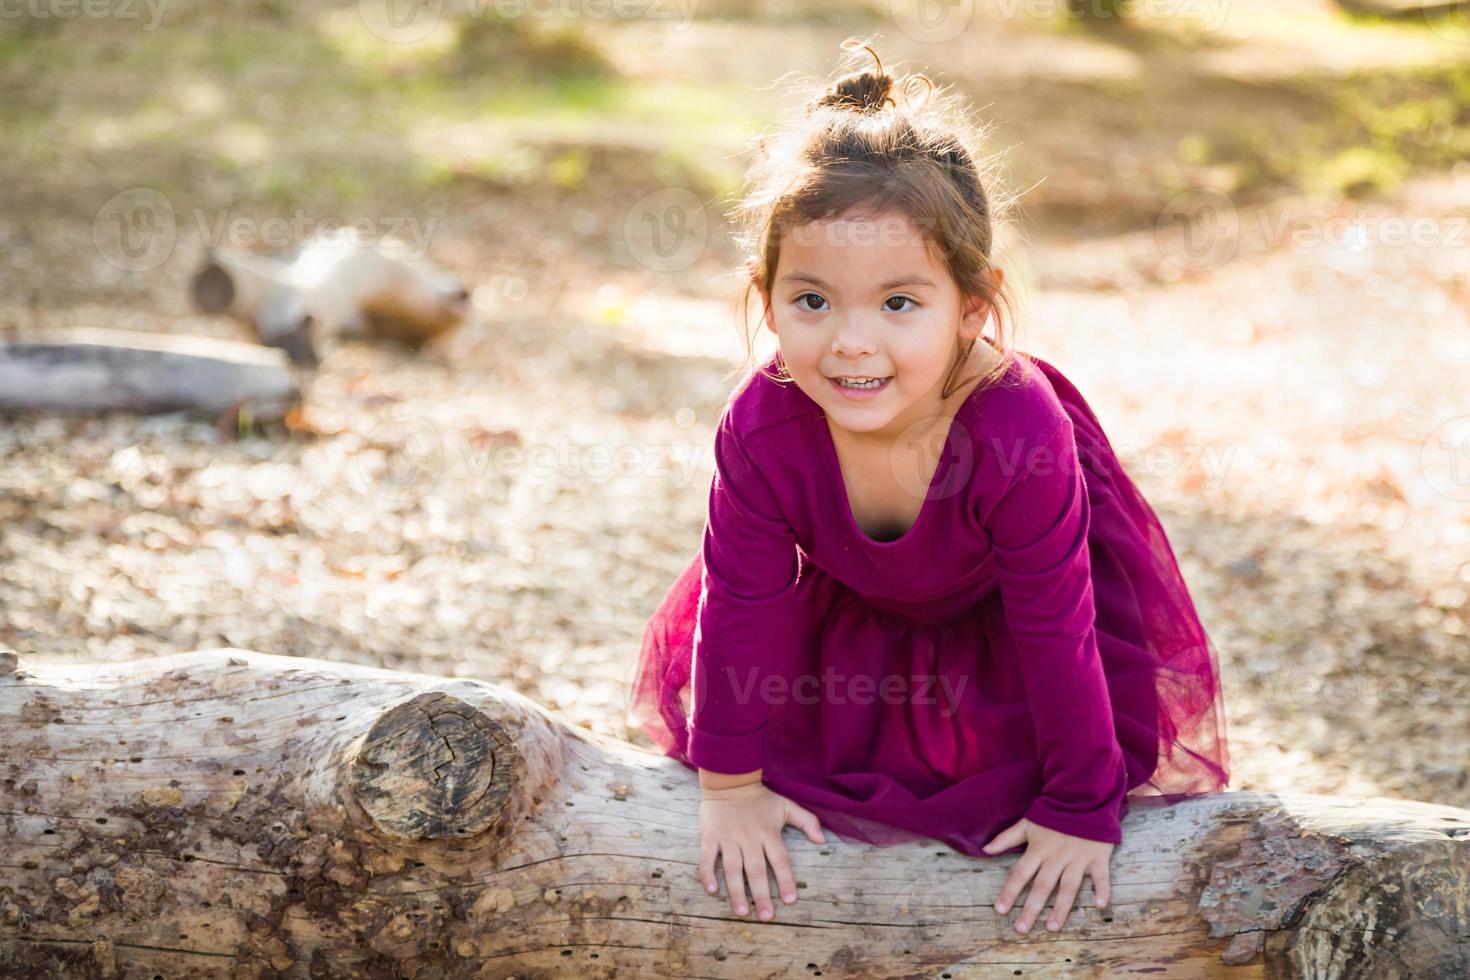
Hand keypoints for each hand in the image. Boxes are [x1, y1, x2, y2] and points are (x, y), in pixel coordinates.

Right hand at [698, 780, 825, 921]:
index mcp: (769, 833)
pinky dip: (708, 873)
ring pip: (733, 868)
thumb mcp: (786, 805)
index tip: (790, 900)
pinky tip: (712, 889)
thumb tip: (823, 840)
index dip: (785, 880)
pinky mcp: (710, 835)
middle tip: (766, 916)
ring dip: (737, 890)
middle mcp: (749, 838)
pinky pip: (707, 857)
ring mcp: (729, 838)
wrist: (730, 779)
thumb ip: (807, 821)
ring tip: (742, 911)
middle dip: (762, 894)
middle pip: (757, 870)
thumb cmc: (760, 798)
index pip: (780, 860)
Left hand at [981, 817, 1112, 933]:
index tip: (1000, 910)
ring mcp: (1077, 858)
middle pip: (1042, 885)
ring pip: (1068, 886)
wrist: (1083, 797)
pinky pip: (1100, 875)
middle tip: (1022, 929)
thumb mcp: (1027, 823)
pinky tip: (1099, 905)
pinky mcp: (1097, 857)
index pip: (1020, 873)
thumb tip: (985, 850)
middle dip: (1031, 908)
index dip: (1010, 891)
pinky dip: (1102, 889)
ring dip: (1061, 908)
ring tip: (1052, 927)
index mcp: (1038, 849)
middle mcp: (1056, 856)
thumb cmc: (1054, 814)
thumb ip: (1006, 838)